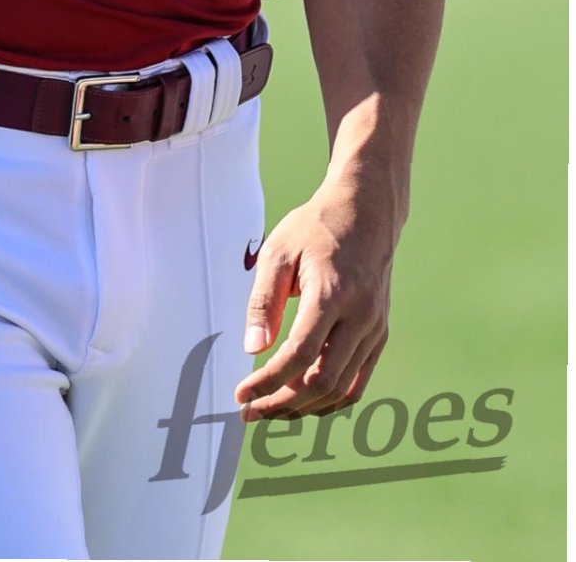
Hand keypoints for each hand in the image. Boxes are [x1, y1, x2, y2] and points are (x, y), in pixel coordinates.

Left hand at [234, 177, 395, 420]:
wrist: (366, 212)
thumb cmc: (316, 227)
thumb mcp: (279, 251)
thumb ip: (263, 301)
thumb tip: (252, 350)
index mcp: (333, 294)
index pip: (300, 355)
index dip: (268, 382)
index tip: (241, 393)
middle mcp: (361, 317)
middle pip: (322, 381)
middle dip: (282, 403)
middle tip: (250, 410)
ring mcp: (375, 328)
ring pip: (342, 389)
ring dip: (305, 407)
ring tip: (271, 408)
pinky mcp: (380, 334)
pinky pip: (358, 382)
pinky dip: (331, 399)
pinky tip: (304, 400)